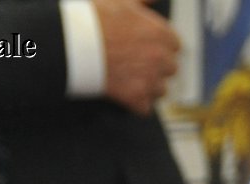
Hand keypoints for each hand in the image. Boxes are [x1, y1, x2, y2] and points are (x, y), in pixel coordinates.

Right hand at [94, 0, 180, 114]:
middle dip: (157, 67)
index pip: (175, 46)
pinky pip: (145, 108)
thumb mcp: (122, 1)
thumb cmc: (95, 19)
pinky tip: (124, 95)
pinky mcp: (137, 98)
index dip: (161, 46)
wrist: (73, 43)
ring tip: (130, 79)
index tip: (148, 47)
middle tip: (137, 64)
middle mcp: (161, 58)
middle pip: (170, 69)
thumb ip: (143, 0)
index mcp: (161, 34)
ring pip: (160, 90)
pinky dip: (136, 104)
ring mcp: (150, 80)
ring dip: (149, 87)